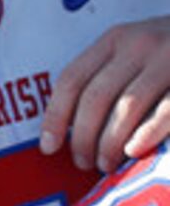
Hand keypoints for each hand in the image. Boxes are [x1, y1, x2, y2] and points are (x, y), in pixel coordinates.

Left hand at [43, 16, 169, 170]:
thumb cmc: (169, 53)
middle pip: (96, 97)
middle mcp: (139, 44)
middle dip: (84, 137)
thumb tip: (68, 129)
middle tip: (84, 163)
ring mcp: (169, 59)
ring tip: (106, 166)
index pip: (72, 79)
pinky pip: (167, 108)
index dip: (56, 117)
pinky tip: (133, 151)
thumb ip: (106, 76)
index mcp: (115, 39)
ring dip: (110, 142)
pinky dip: (148, 132)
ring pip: (127, 106)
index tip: (49, 148)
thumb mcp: (135, 50)